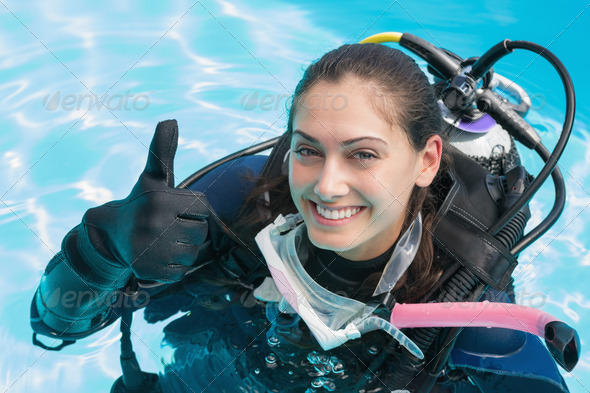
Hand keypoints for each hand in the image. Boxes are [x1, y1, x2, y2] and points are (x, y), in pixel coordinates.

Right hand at [78, 119, 216, 283]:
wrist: (110, 236)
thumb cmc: (141, 203)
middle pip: (201, 232)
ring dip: (183, 248)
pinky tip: (158, 256)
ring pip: (193, 252)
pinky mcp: (148, 270)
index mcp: (158, 198)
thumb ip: (164, 151)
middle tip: (168, 226)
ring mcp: (150, 249)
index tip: (175, 209)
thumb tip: (170, 120)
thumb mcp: (152, 177)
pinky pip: (182, 270)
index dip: (194, 210)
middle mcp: (153, 223)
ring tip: (163, 240)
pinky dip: (174, 265)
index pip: (204, 208)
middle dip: (190, 229)